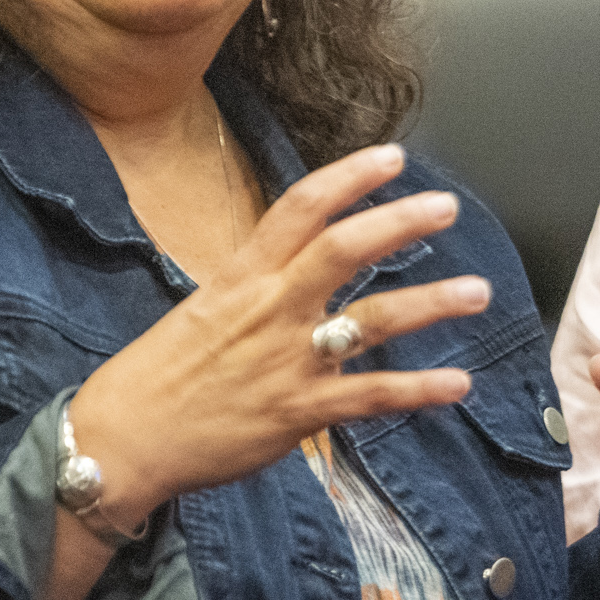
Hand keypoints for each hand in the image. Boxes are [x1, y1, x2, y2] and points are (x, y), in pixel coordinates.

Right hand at [67, 144, 490, 524]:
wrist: (121, 441)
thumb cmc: (158, 375)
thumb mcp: (203, 307)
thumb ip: (256, 284)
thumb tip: (295, 265)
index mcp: (242, 277)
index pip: (299, 210)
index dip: (348, 178)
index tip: (392, 158)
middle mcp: (270, 310)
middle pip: (342, 250)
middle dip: (399, 223)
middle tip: (446, 207)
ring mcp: (287, 361)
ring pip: (370, 322)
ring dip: (430, 305)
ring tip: (477, 293)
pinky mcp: (298, 412)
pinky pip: (370, 397)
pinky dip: (418, 391)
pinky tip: (458, 384)